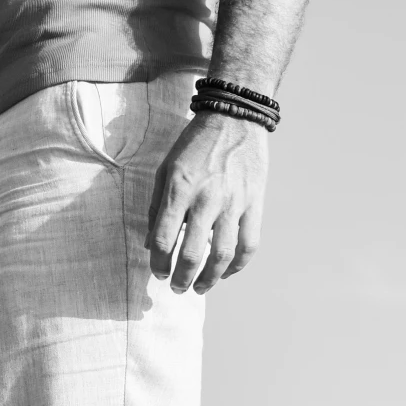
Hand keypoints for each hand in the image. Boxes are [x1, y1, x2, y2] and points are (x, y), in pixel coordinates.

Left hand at [148, 113, 267, 294]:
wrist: (234, 118)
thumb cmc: (195, 142)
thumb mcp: (165, 168)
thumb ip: (156, 206)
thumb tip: (151, 243)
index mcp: (179, 189)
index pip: (163, 239)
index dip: (159, 263)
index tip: (158, 272)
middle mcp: (206, 199)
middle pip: (192, 253)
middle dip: (181, 278)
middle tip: (177, 288)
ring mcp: (233, 202)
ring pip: (223, 255)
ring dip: (210, 278)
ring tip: (200, 287)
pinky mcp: (254, 203)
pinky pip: (249, 244)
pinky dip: (239, 265)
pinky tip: (227, 272)